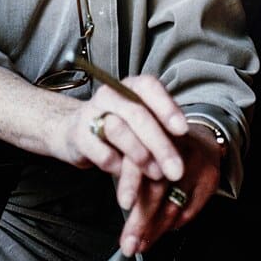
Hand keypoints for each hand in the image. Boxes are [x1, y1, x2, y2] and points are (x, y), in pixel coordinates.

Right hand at [60, 74, 188, 187]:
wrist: (77, 132)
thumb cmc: (121, 127)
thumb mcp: (142, 123)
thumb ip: (160, 130)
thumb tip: (181, 152)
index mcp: (130, 86)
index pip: (149, 87)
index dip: (166, 107)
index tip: (183, 131)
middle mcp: (110, 94)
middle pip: (137, 114)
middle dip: (159, 144)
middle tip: (176, 170)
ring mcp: (91, 112)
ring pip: (119, 131)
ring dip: (141, 156)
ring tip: (155, 174)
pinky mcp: (79, 135)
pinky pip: (103, 154)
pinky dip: (118, 167)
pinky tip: (125, 172)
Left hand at [118, 123, 221, 257]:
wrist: (203, 138)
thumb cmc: (161, 148)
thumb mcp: (140, 145)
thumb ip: (124, 165)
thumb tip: (115, 201)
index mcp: (150, 135)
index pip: (139, 160)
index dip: (130, 182)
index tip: (123, 203)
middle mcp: (175, 147)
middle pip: (157, 187)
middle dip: (140, 220)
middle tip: (128, 243)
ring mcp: (195, 163)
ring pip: (173, 205)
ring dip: (154, 230)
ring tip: (139, 244)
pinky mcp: (210, 178)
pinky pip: (189, 211)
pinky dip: (173, 225)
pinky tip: (161, 232)